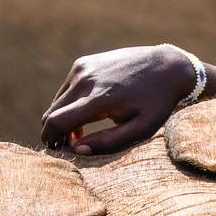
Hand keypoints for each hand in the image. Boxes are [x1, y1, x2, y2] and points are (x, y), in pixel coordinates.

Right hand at [40, 46, 199, 154]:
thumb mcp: (140, 129)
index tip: (54, 153)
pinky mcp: (83, 63)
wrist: (166, 67)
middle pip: (52, 112)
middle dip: (53, 133)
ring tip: (78, 135)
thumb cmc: (156, 103)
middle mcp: (85, 79)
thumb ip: (108, 143)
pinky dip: (68, 104)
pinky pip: (66, 90)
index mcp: (99, 98)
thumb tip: (77, 150)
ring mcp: (82, 68)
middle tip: (65, 148)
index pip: (57, 121)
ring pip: (57, 101)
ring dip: (61, 119)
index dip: (49, 139)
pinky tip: (84, 116)